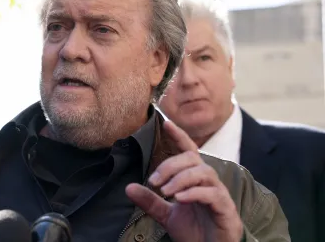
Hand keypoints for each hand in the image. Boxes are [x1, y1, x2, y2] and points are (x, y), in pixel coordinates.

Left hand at [126, 120, 242, 241]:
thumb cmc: (194, 231)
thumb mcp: (167, 214)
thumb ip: (151, 200)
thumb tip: (128, 187)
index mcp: (194, 179)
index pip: (189, 151)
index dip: (179, 136)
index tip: (166, 123)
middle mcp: (208, 181)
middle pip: (193, 159)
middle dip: (171, 165)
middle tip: (154, 181)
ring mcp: (218, 193)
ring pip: (203, 172)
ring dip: (181, 179)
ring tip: (165, 191)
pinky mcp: (225, 208)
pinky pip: (212, 193)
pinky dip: (194, 193)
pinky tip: (179, 199)